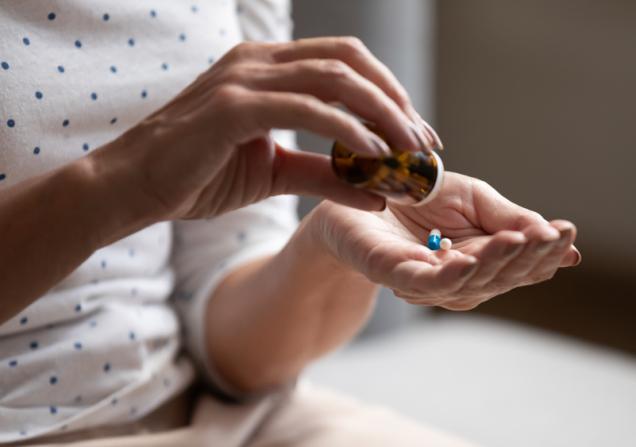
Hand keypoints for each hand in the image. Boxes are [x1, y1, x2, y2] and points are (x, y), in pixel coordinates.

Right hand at [92, 37, 441, 219]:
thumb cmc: (198, 176)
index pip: (345, 64)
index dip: (389, 94)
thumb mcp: (273, 175)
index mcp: (268, 70)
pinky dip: (345, 129)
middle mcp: (259, 62)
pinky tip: (374, 155)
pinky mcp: (232, 106)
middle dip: (396, 100)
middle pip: (350, 61)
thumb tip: (376, 190)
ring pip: (334, 77)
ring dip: (382, 113)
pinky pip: (305, 107)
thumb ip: (324, 175)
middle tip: (424, 142)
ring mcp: (244, 78)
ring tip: (410, 151)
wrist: (135, 188)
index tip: (416, 135)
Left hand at [311, 172, 580, 309]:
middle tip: (552, 237)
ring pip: (468, 283)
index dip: (543, 252)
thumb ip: (508, 216)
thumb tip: (556, 238)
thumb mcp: (472, 198)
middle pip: (498, 277)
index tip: (568, 233)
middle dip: (527, 258)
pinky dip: (449, 275)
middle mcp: (455, 276)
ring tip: (520, 241)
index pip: (518, 263)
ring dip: (495, 263)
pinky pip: (424, 282)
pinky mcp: (391, 274)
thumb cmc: (414, 194)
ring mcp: (423, 279)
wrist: (356, 190)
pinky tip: (467, 260)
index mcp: (478, 259)